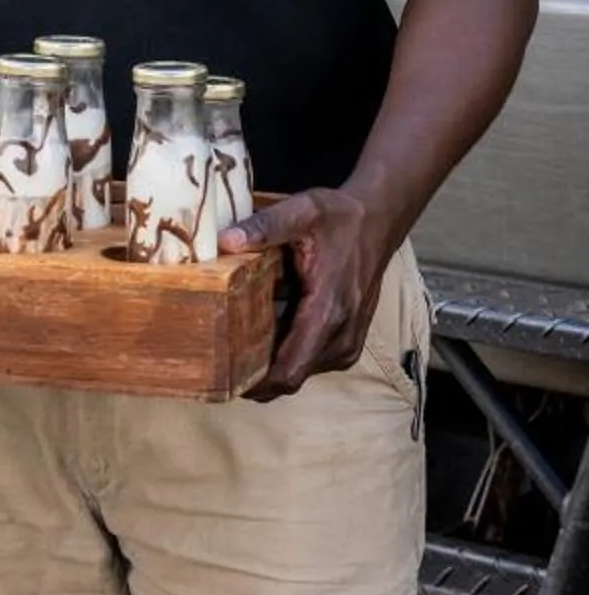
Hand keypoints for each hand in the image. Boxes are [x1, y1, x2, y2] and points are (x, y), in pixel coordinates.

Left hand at [221, 185, 395, 399]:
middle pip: (291, 378)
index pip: (290, 371)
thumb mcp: (302, 211)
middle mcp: (341, 336)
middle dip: (255, 375)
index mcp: (327, 311)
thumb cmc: (340, 218)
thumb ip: (264, 226)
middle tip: (216, 357)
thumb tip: (226, 241)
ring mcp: (348, 343)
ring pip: (300, 372)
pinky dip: (287, 353)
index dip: (256, 383)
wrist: (378, 223)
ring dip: (270, 364)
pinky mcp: (348, 341)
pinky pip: (311, 361)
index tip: (222, 377)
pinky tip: (263, 331)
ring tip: (234, 341)